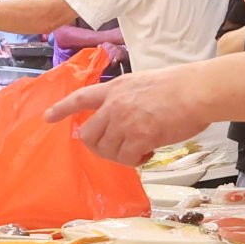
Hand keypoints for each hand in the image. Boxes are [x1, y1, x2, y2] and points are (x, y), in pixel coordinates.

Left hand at [50, 68, 210, 164]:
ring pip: (106, 149)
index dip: (62, 108)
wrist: (197, 91)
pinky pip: (126, 158)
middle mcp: (114, 104)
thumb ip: (130, 98)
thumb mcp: (144, 82)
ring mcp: (124, 121)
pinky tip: (149, 154)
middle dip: (98, 146)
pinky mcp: (139, 137)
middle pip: (88, 133)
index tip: (47, 118)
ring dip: (121, 155)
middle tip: (117, 150)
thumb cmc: (180, 86)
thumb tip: (130, 118)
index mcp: (115, 88)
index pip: (80, 98)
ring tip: (141, 150)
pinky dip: (136, 161)